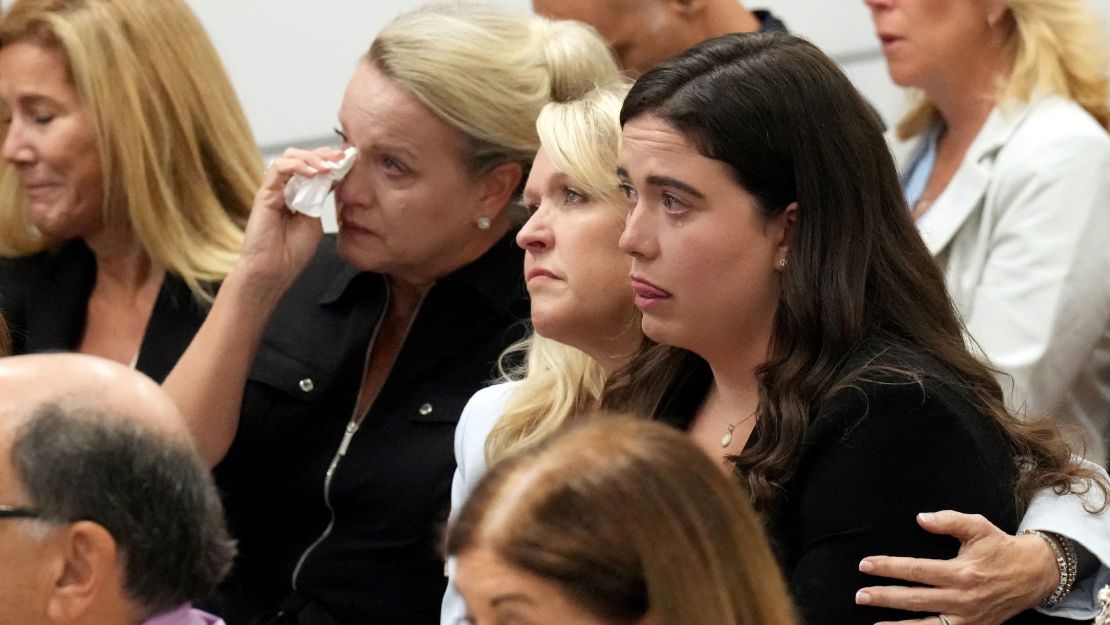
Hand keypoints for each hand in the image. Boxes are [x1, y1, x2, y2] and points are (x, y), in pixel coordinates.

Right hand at [237, 147, 343, 293]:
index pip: (314, 168)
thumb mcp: (316, 221)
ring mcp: (275, 189)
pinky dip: (297, 166)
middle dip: (323, 154)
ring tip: (327, 166)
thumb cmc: (292, 252)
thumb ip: (322, 200)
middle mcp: (285, 188)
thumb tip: (336, 181)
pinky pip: (278, 169)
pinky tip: (313, 173)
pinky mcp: (265, 193)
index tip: (349, 160)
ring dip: (311, 158)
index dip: (331, 161)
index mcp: (299, 195)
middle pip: (302, 157)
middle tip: (340, 158)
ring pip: (290, 157)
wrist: (273, 271)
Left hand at [854, 511, 1059, 624]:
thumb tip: (921, 518)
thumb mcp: (978, 527)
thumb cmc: (1001, 547)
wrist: (1034, 574)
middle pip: (915, 599)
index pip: (916, 570)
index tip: (866, 565)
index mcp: (961, 572)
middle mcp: (963, 598)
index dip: (889, 567)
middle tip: (860, 595)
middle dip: (885, 598)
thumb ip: (949, 521)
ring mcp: (968, 617)